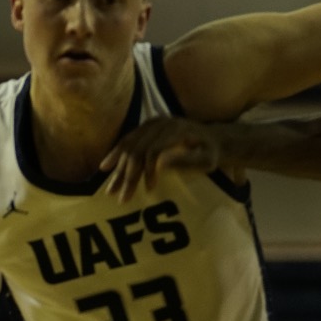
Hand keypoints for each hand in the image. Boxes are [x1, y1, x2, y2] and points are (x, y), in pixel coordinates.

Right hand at [100, 118, 222, 199]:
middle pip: (137, 149)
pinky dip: (116, 154)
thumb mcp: (206, 160)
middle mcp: (161, 123)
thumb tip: (160, 164)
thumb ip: (185, 161)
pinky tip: (105, 166)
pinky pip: (128, 140)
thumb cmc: (211, 154)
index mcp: (174, 130)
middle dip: (127, 174)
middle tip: (121, 196)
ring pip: (129, 145)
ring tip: (110, 189)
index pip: (152, 150)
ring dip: (118, 168)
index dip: (147, 170)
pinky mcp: (147, 127)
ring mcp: (152, 123)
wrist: (214, 140)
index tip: (148, 189)